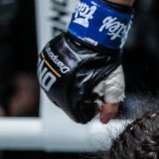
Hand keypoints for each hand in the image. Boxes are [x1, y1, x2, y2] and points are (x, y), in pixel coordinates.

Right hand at [37, 0, 131, 123]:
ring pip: (58, 94)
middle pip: (67, 106)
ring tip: (83, 78)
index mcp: (71, 98)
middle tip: (92, 88)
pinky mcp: (43, 66)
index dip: (90, 110)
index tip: (97, 100)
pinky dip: (62, 79)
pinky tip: (74, 70)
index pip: (78, 117)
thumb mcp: (114, 88)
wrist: (92, 37)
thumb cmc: (105, 63)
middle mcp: (54, 91)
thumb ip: (110, 108)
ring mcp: (46, 77)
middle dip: (80, 101)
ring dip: (70, 91)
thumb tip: (103, 121)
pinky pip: (51, 80)